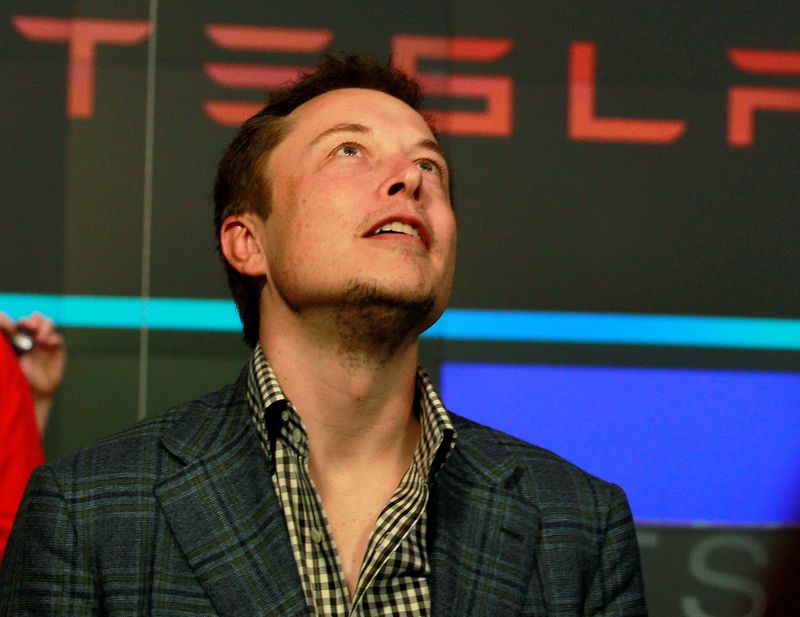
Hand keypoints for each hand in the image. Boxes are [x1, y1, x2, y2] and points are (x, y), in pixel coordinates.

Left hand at [0, 311, 65, 433]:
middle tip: (29, 328)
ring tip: (40, 338)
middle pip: (33, 318)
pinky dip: (53, 338)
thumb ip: (6, 345)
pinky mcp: (56, 348)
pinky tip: (48, 344)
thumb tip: (4, 323)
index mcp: (16, 338)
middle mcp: (30, 337)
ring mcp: (44, 342)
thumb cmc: (17, 380)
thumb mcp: (7, 362)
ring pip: (46, 323)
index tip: (13, 329)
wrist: (34, 393)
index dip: (17, 321)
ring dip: (44, 326)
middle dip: (31, 320)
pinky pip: (57, 337)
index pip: (17, 322)